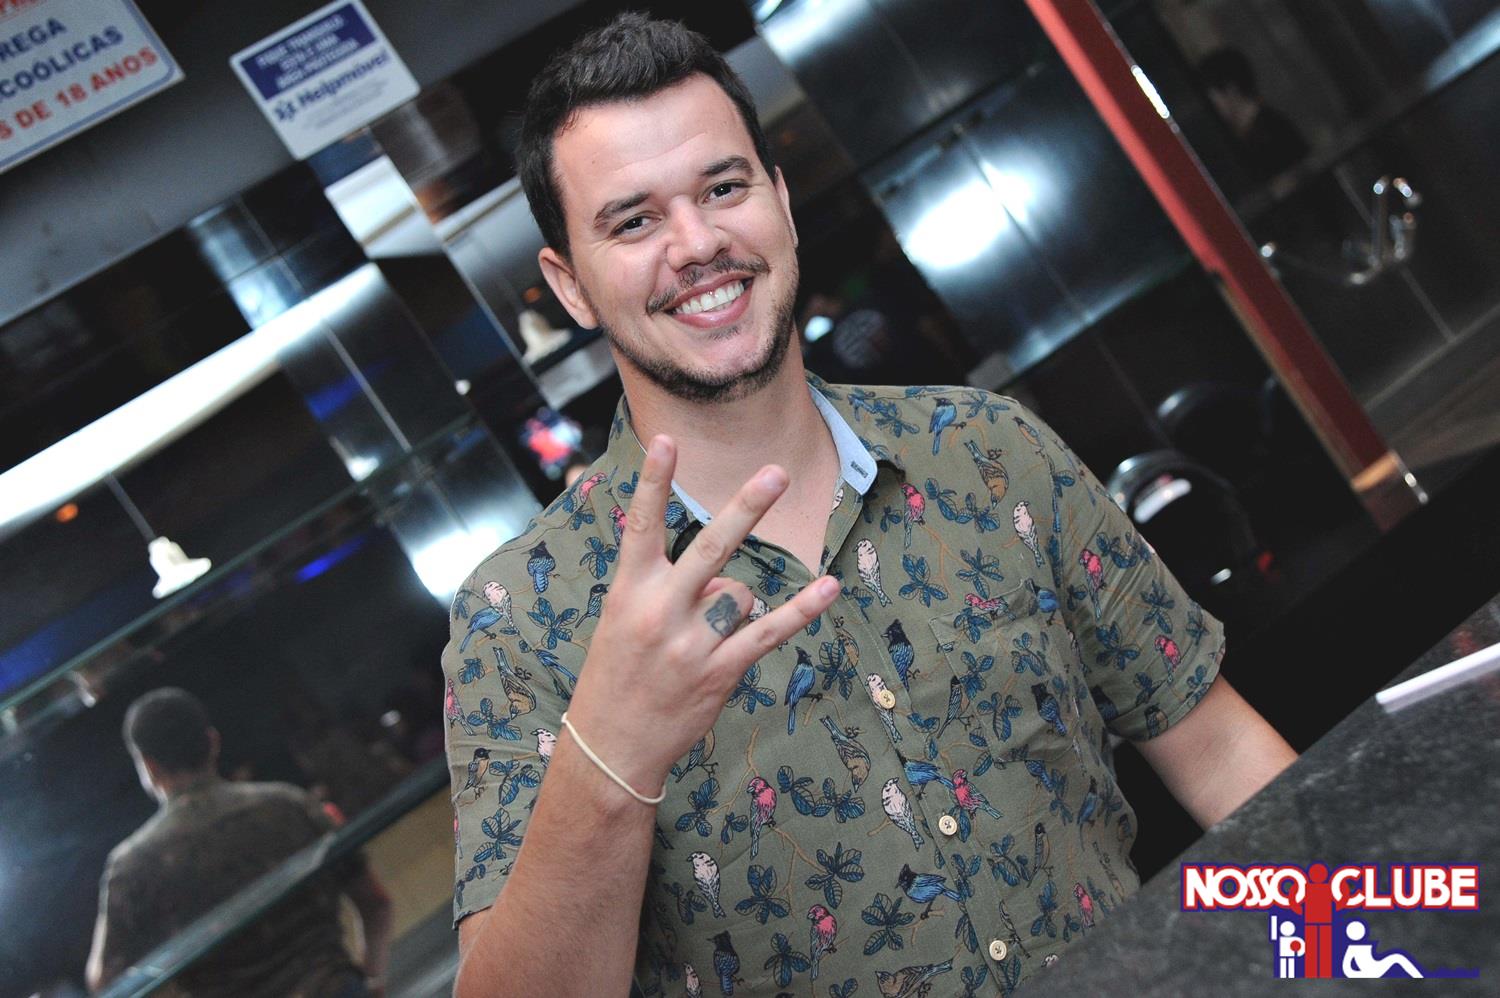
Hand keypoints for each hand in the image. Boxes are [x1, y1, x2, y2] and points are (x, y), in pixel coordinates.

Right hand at [561, 435, 839, 794]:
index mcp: (629, 591)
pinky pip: (768, 631)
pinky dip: (801, 610)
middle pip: (711, 547)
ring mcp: (692, 643)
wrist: (612, 745)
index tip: (665, 440)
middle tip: (777, 473)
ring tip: (701, 638)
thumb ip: (664, 588)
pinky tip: (828, 587)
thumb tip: (731, 582)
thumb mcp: (622, 619)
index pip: (641, 524)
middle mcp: (661, 610)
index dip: (653, 481)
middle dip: (745, 509)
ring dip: (733, 607)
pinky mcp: (720, 671)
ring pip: (740, 594)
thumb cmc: (617, 674)